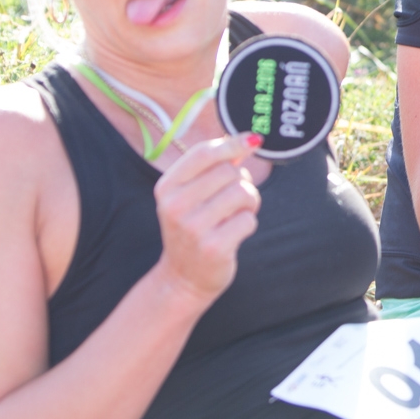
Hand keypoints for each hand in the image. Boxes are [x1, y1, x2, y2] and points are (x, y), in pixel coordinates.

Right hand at [152, 133, 262, 299]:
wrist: (184, 277)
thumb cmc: (195, 227)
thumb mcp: (192, 195)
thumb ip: (216, 166)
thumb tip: (249, 141)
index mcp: (167, 187)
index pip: (204, 152)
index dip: (233, 144)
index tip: (252, 141)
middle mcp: (175, 206)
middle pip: (229, 171)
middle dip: (243, 181)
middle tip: (236, 199)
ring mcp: (193, 228)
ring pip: (243, 193)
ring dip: (249, 202)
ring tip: (237, 214)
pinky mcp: (213, 248)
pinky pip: (248, 220)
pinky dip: (248, 224)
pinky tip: (234, 234)